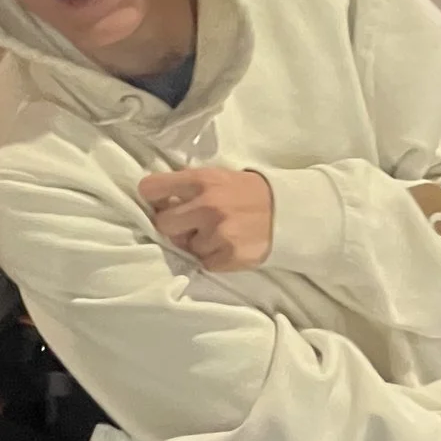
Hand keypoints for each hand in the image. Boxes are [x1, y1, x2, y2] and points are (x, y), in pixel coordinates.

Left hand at [138, 166, 275, 272]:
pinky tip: (229, 246)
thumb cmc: (247, 193)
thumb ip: (188, 186)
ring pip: (186, 247)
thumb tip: (158, 200)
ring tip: (220, 233)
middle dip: (175, 227)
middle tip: (192, 224)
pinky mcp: (230, 255)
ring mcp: (219, 232)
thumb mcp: (217, 177)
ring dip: (199, 243)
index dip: (154, 198)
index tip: (162, 203)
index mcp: (200, 180)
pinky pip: (205, 263)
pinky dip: (214, 258)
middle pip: (163, 224)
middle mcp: (207, 205)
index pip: (151, 188)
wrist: (290, 213)